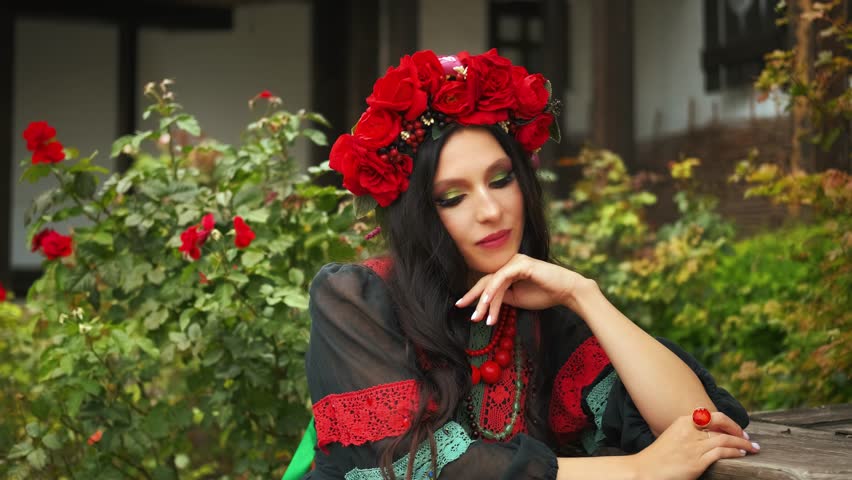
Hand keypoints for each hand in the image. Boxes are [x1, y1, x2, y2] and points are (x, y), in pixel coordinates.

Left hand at [454, 254, 591, 324]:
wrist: (567, 291)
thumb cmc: (545, 295)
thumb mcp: (517, 299)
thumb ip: (502, 297)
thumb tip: (486, 301)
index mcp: (508, 270)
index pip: (488, 283)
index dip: (475, 295)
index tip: (463, 306)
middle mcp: (510, 263)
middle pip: (486, 281)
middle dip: (475, 298)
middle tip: (467, 313)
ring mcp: (515, 261)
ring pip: (493, 282)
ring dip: (486, 301)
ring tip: (480, 316)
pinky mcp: (521, 264)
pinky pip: (502, 277)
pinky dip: (494, 289)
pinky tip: (487, 300)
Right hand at [632, 411, 759, 479]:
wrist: (645, 470)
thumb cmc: (658, 456)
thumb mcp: (673, 436)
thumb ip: (689, 432)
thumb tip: (710, 434)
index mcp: (683, 422)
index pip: (712, 415)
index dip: (729, 422)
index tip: (738, 430)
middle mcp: (689, 431)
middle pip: (721, 425)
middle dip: (738, 431)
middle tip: (748, 439)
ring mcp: (693, 446)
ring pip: (725, 439)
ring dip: (743, 444)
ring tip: (752, 448)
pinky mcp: (696, 462)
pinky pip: (722, 453)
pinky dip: (735, 452)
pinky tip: (741, 455)